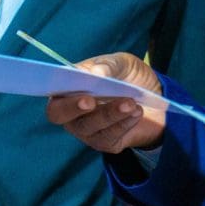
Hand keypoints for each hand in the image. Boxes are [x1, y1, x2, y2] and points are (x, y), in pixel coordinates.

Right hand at [46, 53, 166, 152]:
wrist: (153, 96)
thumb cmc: (127, 76)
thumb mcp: (121, 63)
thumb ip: (108, 65)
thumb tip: (96, 73)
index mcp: (67, 88)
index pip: (51, 92)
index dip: (58, 91)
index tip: (73, 86)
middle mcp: (69, 111)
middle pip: (59, 114)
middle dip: (74, 107)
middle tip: (91, 101)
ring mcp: (85, 129)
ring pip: (88, 126)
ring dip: (110, 113)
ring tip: (131, 102)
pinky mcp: (104, 142)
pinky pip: (109, 135)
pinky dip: (124, 122)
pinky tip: (136, 112)